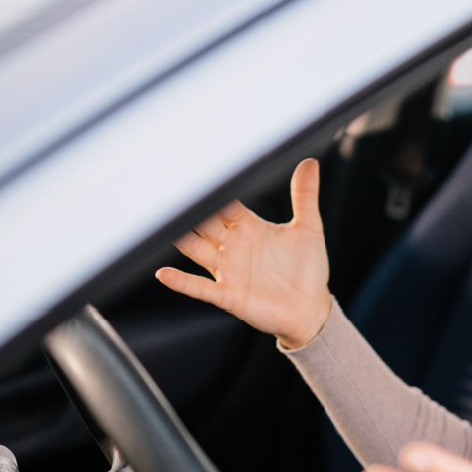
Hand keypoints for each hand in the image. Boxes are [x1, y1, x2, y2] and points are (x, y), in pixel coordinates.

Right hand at [156, 158, 332, 347]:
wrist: (311, 308)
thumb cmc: (308, 270)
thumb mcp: (309, 229)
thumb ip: (304, 196)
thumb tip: (310, 162)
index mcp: (248, 227)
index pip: (224, 204)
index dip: (211, 191)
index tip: (192, 173)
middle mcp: (232, 246)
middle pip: (203, 223)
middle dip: (188, 210)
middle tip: (166, 193)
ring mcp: (227, 270)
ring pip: (195, 249)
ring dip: (180, 239)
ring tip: (160, 227)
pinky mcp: (228, 295)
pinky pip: (199, 287)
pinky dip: (181, 281)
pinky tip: (164, 274)